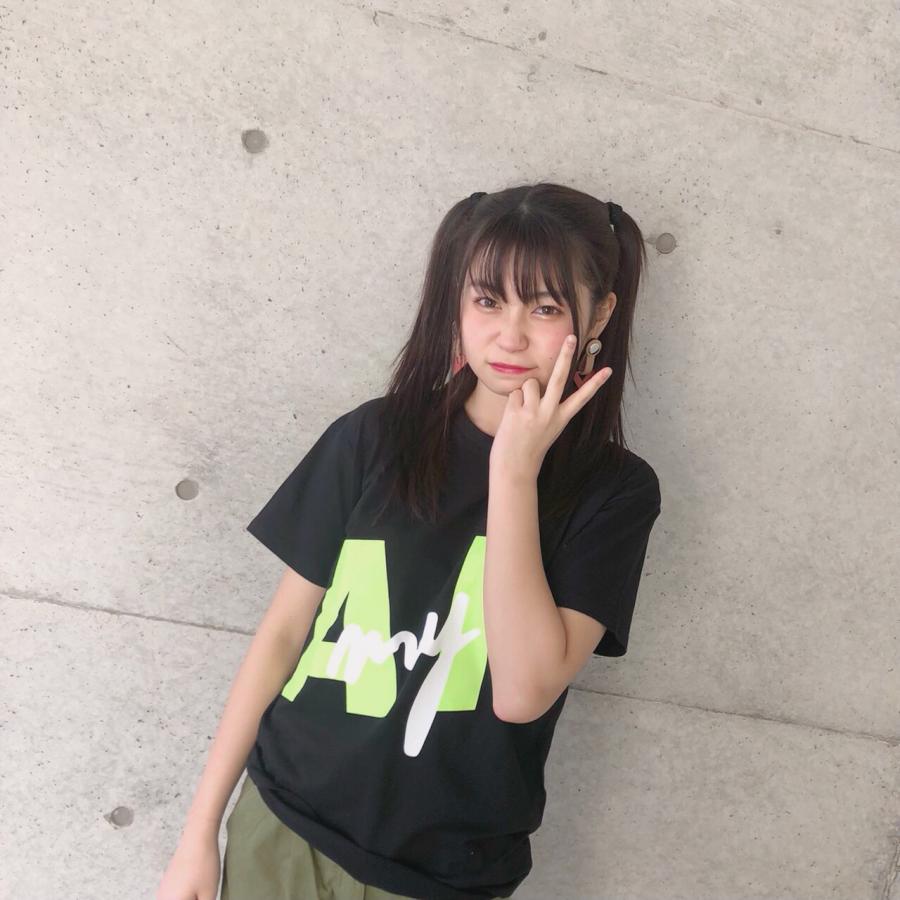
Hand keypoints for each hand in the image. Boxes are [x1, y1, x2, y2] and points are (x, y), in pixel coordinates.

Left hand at [489, 333, 611, 481]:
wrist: (515, 468)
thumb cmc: (530, 447)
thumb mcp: (546, 428)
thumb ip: (546, 406)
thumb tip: (536, 384)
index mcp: (561, 418)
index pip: (581, 397)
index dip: (595, 383)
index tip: (608, 370)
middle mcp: (550, 412)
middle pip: (558, 378)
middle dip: (565, 356)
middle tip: (571, 337)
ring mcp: (534, 411)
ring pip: (530, 383)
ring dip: (524, 393)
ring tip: (523, 413)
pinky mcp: (517, 411)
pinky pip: (515, 393)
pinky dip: (512, 402)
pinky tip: (513, 418)